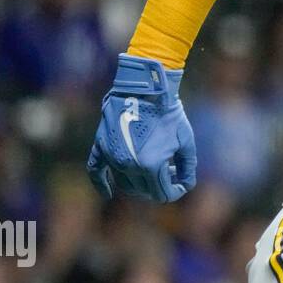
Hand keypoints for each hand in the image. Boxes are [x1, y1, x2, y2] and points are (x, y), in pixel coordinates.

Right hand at [87, 54, 197, 202]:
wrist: (145, 88)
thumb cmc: (169, 114)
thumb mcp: (186, 141)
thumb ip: (187, 167)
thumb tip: (185, 185)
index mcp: (151, 166)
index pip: (162, 194)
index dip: (175, 192)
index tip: (181, 184)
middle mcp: (128, 165)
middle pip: (144, 191)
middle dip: (160, 185)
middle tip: (171, 171)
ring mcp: (112, 157)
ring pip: (125, 184)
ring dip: (140, 183)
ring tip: (156, 169)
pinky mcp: (100, 147)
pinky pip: (95, 171)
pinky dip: (101, 184)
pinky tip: (108, 193)